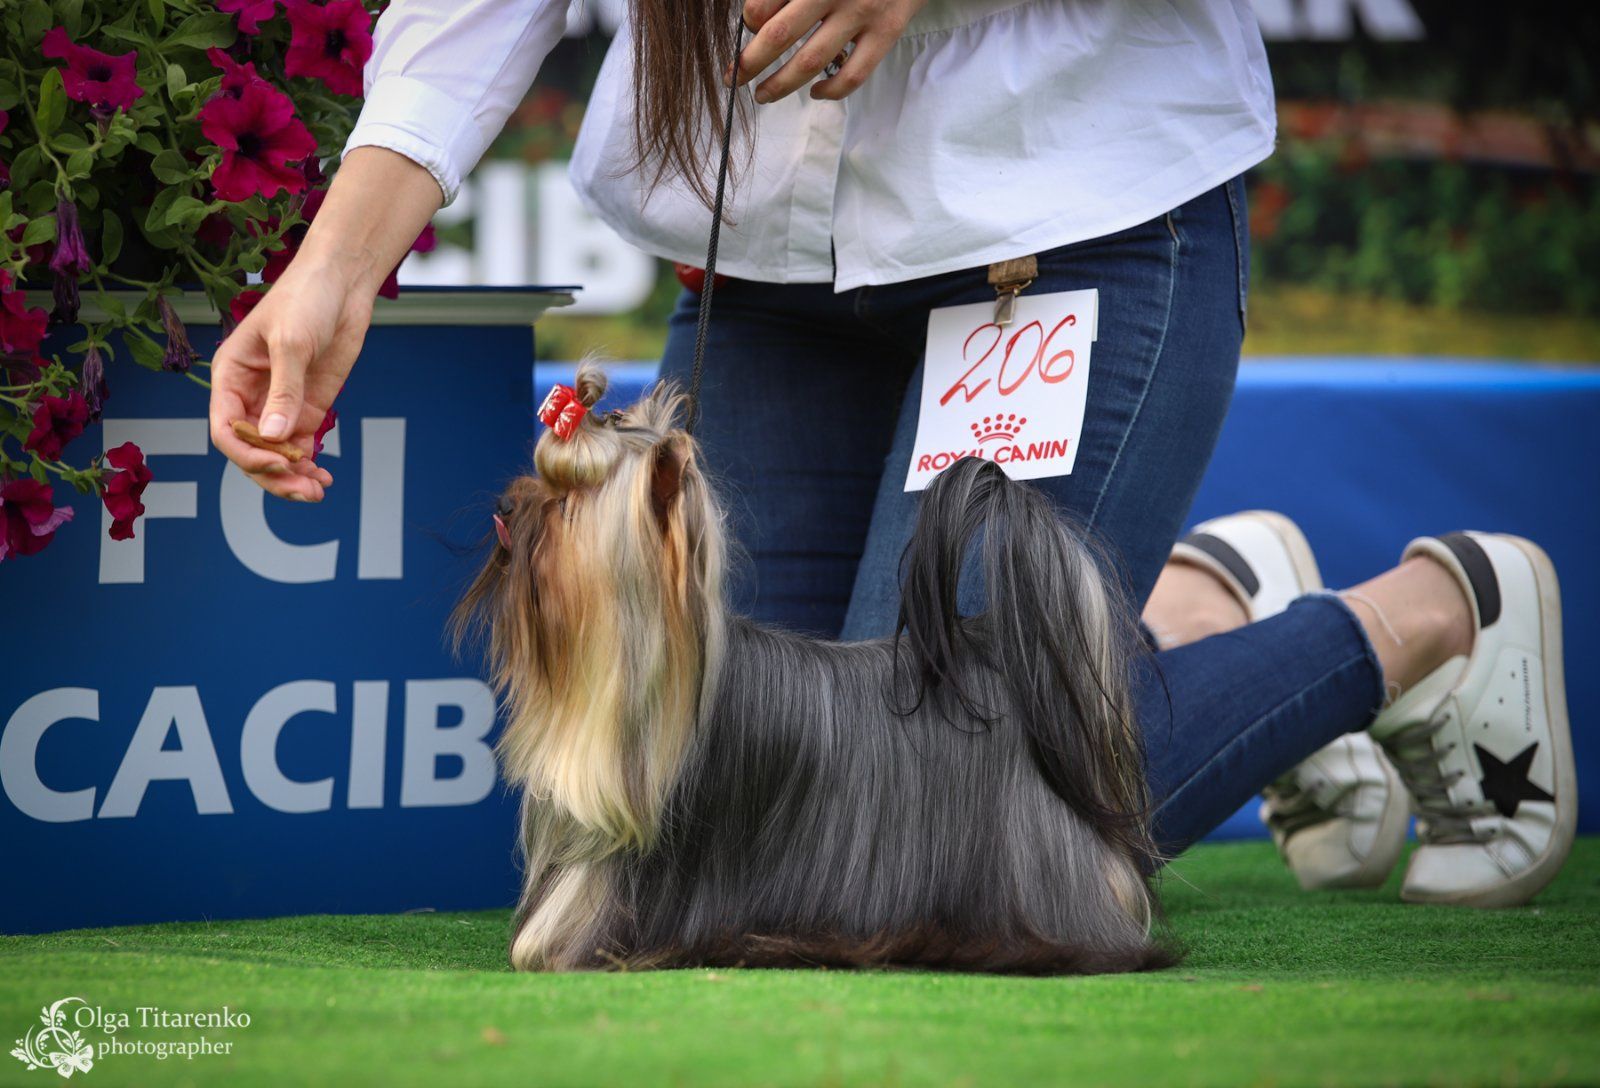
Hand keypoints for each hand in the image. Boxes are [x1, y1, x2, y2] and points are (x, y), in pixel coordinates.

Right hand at [208, 258, 366, 500]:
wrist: (342, 283)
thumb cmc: (305, 298)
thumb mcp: (291, 342)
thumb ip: (284, 391)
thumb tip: (272, 437)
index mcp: (230, 377)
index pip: (225, 429)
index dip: (246, 453)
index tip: (276, 463)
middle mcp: (250, 395)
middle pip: (249, 449)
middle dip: (272, 474)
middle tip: (303, 490)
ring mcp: (280, 403)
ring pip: (275, 453)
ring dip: (292, 476)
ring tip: (317, 490)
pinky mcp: (308, 406)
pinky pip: (300, 445)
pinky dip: (308, 464)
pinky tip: (323, 476)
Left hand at [736, 0, 927, 102]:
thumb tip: (755, 19)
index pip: (763, 5)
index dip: (748, 21)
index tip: (747, 30)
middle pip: (780, 35)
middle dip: (750, 62)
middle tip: (733, 78)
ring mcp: (864, 13)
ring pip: (811, 61)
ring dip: (780, 85)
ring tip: (762, 95)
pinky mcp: (887, 32)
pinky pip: (853, 75)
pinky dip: (830, 92)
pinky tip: (814, 92)